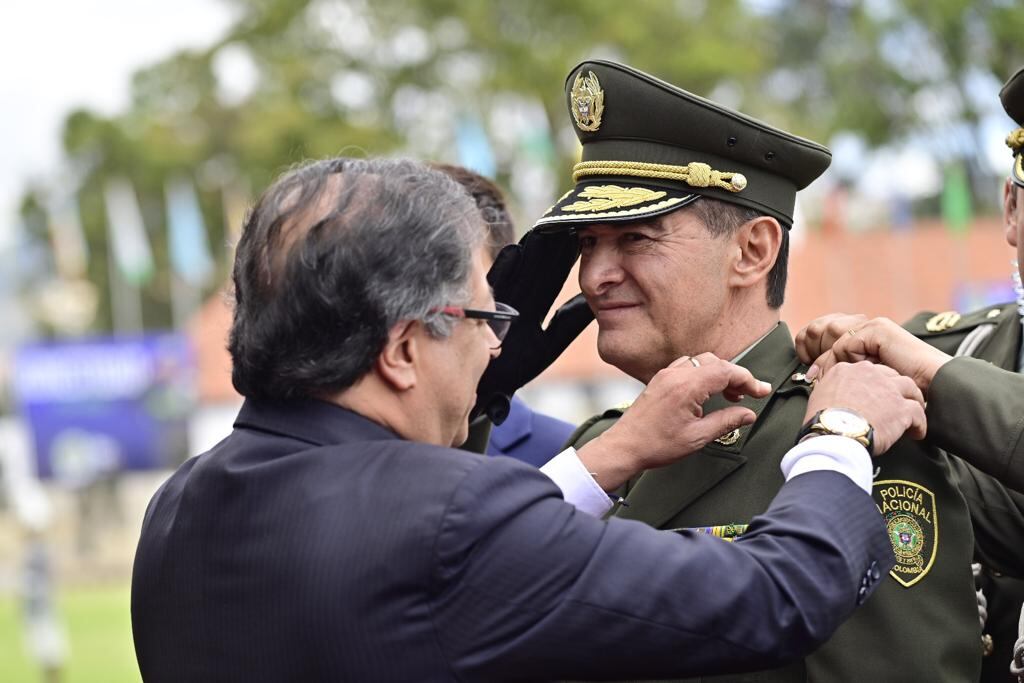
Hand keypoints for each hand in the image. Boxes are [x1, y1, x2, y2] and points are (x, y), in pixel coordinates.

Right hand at [473, 228, 593, 423]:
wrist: (483, 390)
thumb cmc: (513, 368)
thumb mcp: (548, 345)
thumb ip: (567, 323)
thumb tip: (593, 303)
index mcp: (531, 306)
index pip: (552, 275)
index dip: (567, 255)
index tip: (583, 232)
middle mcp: (514, 300)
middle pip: (536, 265)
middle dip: (550, 243)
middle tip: (568, 216)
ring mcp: (498, 303)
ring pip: (517, 270)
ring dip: (531, 249)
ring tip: (546, 226)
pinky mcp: (483, 311)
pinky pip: (495, 287)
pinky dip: (504, 268)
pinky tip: (515, 249)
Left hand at [577, 353, 771, 490]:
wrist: (624, 446)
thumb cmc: (656, 444)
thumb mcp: (698, 437)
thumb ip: (726, 421)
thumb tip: (748, 414)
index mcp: (687, 386)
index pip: (726, 371)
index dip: (748, 380)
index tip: (762, 391)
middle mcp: (676, 374)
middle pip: (716, 363)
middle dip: (737, 377)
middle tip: (750, 395)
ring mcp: (666, 374)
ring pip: (702, 362)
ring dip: (720, 374)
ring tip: (732, 396)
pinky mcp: (660, 379)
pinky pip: (688, 366)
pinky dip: (703, 374)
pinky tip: (708, 392)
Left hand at [796, 314, 951, 394]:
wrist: (935, 389)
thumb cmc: (906, 392)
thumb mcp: (870, 381)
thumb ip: (849, 374)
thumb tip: (817, 378)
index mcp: (866, 337)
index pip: (829, 337)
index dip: (816, 354)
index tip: (809, 378)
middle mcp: (869, 328)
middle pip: (826, 332)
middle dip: (816, 354)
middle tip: (811, 377)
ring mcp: (874, 327)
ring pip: (834, 339)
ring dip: (829, 361)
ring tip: (826, 379)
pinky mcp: (878, 331)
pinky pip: (847, 344)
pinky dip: (845, 361)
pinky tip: (851, 377)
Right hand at [805, 360, 926, 454]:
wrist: (834, 433)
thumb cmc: (823, 419)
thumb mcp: (818, 395)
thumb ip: (830, 389)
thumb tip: (830, 395)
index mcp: (849, 370)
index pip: (868, 371)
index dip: (873, 383)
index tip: (874, 394)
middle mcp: (871, 374)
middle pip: (892, 375)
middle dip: (895, 389)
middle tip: (894, 403)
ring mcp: (889, 390)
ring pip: (910, 388)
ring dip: (912, 401)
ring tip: (911, 414)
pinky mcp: (901, 409)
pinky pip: (918, 413)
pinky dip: (919, 424)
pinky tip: (916, 432)